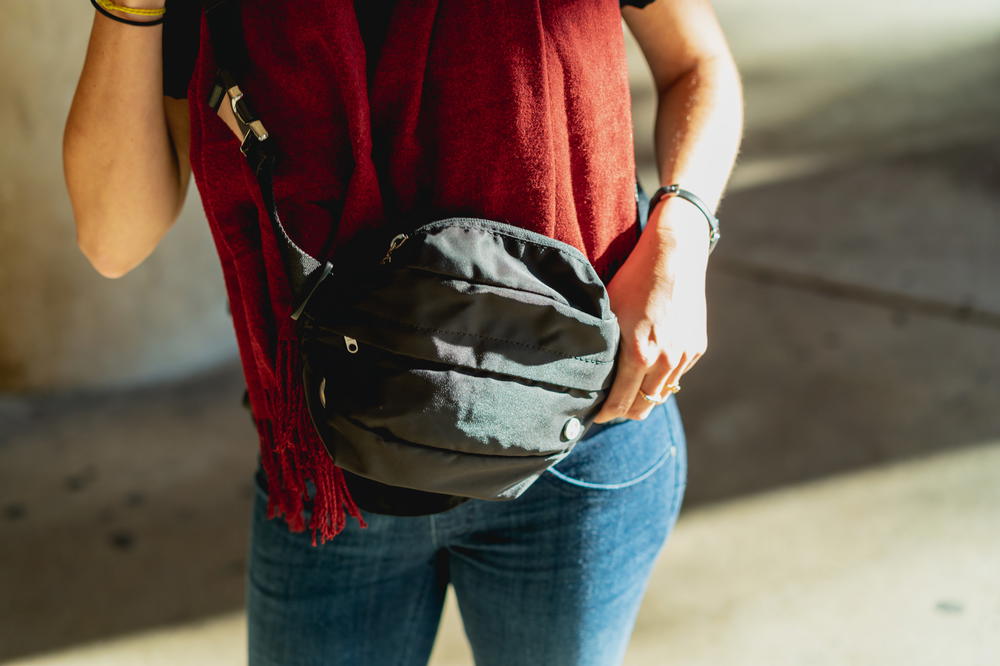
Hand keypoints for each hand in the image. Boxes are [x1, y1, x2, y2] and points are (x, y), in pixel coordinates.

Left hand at [593, 197, 709, 421]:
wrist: (674, 255)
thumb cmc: (633, 281)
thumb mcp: (609, 314)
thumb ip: (603, 348)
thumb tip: (586, 373)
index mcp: (639, 354)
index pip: (621, 403)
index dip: (606, 414)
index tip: (595, 415)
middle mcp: (665, 360)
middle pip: (644, 407)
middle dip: (625, 411)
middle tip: (609, 406)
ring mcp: (684, 356)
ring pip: (661, 393)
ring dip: (645, 395)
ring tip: (627, 386)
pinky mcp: (697, 348)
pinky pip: (676, 374)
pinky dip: (662, 376)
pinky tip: (649, 362)